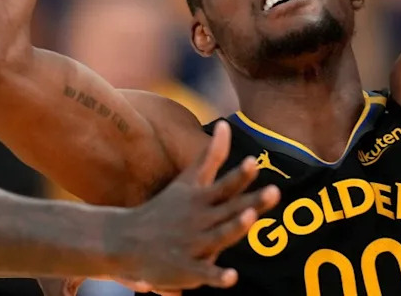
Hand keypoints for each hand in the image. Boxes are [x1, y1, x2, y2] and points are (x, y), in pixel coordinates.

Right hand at [108, 121, 279, 291]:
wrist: (125, 239)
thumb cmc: (164, 207)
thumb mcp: (187, 180)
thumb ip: (211, 155)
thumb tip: (226, 124)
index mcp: (200, 199)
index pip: (225, 185)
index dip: (240, 175)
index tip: (254, 162)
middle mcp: (198, 219)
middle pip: (230, 210)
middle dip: (251, 202)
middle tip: (275, 191)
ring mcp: (192, 244)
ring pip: (218, 237)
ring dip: (234, 228)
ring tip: (250, 218)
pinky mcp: (185, 269)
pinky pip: (203, 273)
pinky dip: (216, 276)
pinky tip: (232, 277)